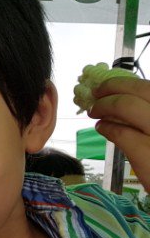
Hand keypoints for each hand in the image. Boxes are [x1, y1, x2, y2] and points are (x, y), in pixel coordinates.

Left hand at [90, 75, 149, 189]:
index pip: (148, 87)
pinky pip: (121, 133)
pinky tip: (101, 128)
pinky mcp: (149, 154)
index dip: (124, 83)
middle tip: (95, 94)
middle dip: (111, 88)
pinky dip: (107, 128)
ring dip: (104, 106)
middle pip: (139, 91)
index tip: (107, 86)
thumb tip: (123, 99)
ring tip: (94, 112)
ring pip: (127, 106)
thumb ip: (147, 115)